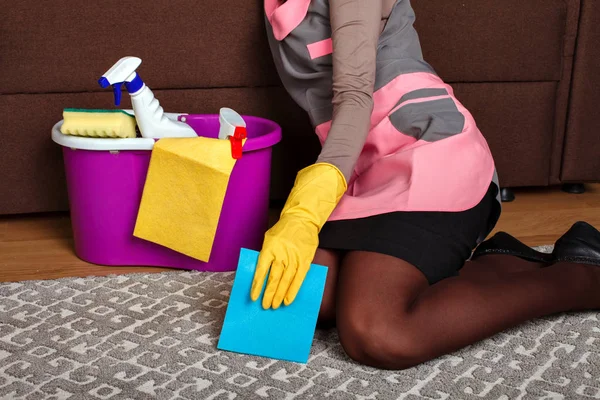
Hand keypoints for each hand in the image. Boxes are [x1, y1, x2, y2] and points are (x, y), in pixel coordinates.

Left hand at [250, 163, 346, 308]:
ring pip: (286, 280)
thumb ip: (265, 255)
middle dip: (269, 293)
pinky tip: (288, 300)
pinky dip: (293, 290)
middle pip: (274, 278)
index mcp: (269, 248)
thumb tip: (260, 275)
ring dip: (280, 295)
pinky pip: (299, 279)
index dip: (257, 285)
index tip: (254, 297)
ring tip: (275, 305)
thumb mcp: (269, 239)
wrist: (302, 220)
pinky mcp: (305, 261)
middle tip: (265, 305)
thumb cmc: (283, 230)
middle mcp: (282, 254)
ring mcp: (294, 258)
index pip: (261, 270)